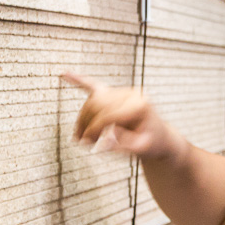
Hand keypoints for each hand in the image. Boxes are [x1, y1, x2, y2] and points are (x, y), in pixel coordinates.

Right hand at [64, 74, 180, 161]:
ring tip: (80, 134)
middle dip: (86, 123)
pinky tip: (65, 74)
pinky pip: (94, 86)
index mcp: (139, 106)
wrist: (159, 136)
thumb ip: (123, 145)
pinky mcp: (115, 93)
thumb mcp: (141, 149)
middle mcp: (131, 95)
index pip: (108, 115)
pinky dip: (80, 80)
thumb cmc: (152, 143)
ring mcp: (122, 92)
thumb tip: (103, 142)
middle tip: (82, 141)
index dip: (94, 129)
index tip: (86, 142)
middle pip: (98, 104)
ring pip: (93, 99)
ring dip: (83, 116)